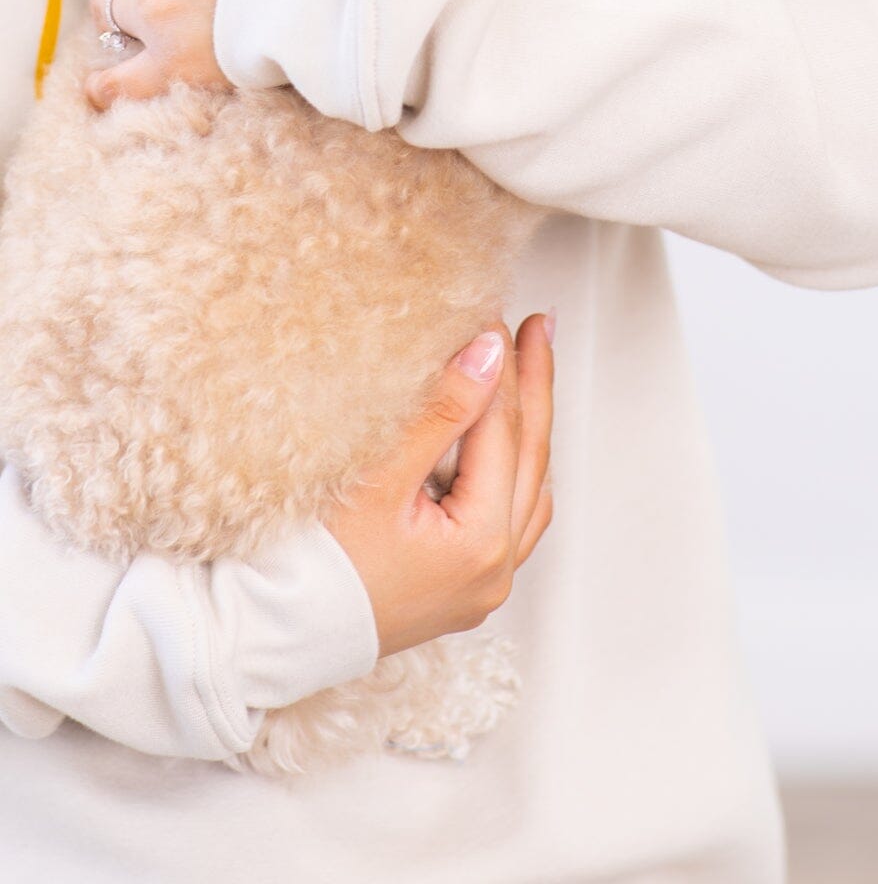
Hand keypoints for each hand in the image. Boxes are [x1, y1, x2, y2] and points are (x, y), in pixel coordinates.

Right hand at [323, 313, 555, 656]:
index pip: (502, 431)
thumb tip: (489, 353)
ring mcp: (482, 585)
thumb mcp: (378, 478)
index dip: (500, 365)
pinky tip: (510, 441)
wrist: (263, 636)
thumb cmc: (310, 567)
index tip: (493, 315)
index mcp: (481, 544)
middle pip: (528, 455)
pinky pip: (511, 519)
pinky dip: (514, 470)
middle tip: (539, 326)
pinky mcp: (462, 589)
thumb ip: (441, 411)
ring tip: (531, 369)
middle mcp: (494, 571)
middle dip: (533, 385)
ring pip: (526, 485)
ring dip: (528, 425)